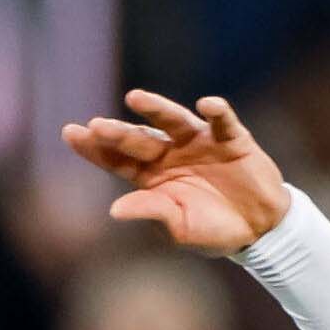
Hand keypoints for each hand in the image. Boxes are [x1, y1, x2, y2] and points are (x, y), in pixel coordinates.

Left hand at [61, 91, 292, 255]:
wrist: (259, 229)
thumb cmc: (214, 230)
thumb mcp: (180, 227)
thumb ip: (151, 212)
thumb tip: (114, 210)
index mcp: (152, 176)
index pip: (117, 159)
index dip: (94, 147)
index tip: (70, 132)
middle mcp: (171, 153)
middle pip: (139, 139)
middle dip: (118, 132)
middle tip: (96, 126)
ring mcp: (200, 142)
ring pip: (173, 120)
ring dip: (156, 108)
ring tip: (135, 98)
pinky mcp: (231, 138)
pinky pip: (223, 121)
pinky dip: (216, 112)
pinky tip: (206, 105)